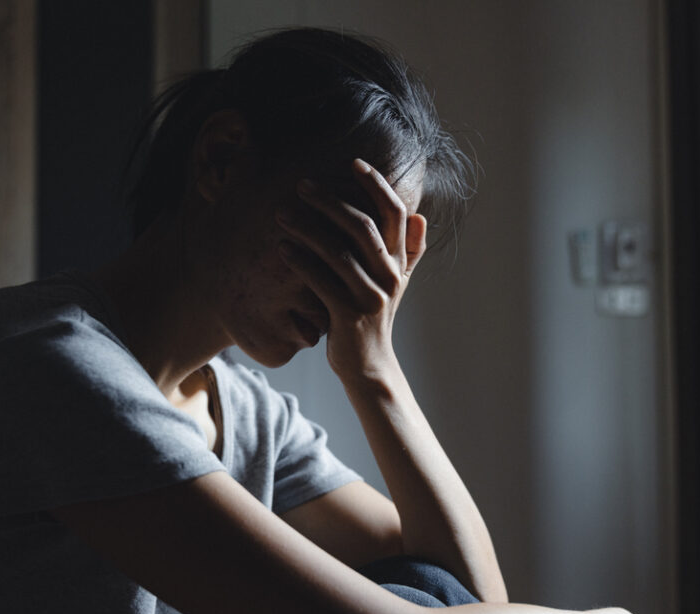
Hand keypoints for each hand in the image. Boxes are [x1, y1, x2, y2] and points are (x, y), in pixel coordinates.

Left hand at [275, 158, 427, 378]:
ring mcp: (370, 296)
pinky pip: (320, 281)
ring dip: (306, 228)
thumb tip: (419, 215)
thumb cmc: (375, 318)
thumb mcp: (397, 284)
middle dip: (329, 201)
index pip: (394, 213)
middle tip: (301, 185)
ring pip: (337, 251)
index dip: (377, 184)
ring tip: (281, 214)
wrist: (369, 366)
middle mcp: (389, 276)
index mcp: (400, 263)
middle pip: (362, 226)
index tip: (354, 162)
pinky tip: (282, 249)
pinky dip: (299, 262)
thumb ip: (409, 251)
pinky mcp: (348, 315)